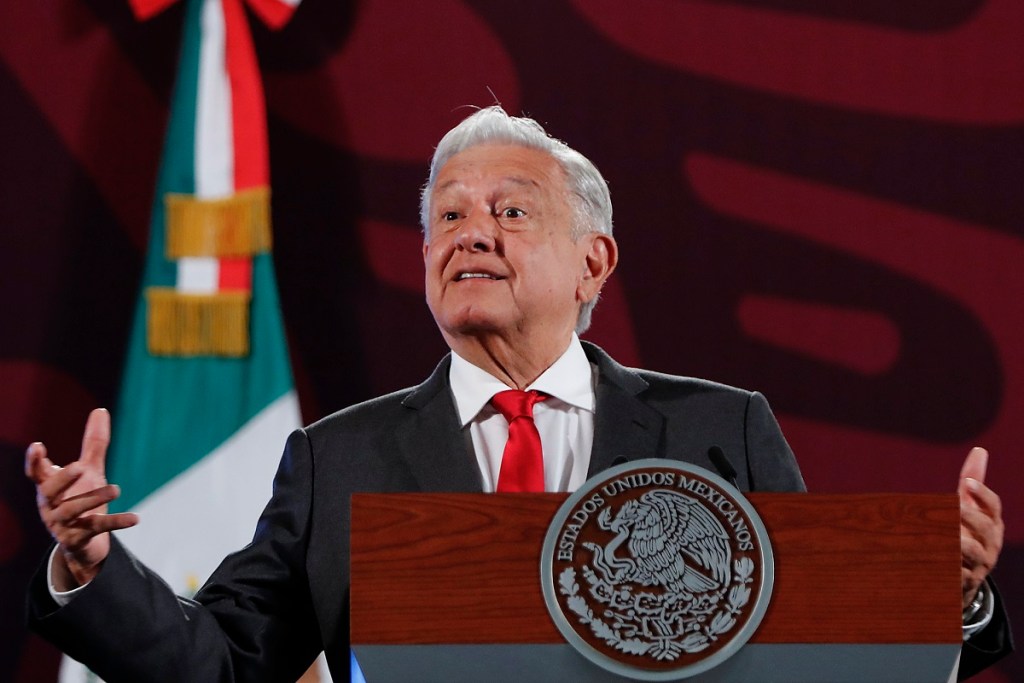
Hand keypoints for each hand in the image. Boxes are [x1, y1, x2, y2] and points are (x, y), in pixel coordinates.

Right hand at [25, 408, 138, 589]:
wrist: (84, 542)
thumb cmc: (81, 498)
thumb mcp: (90, 470)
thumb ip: (93, 444)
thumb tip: (100, 410)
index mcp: (49, 487)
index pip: (36, 473)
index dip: (34, 461)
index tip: (38, 446)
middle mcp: (50, 505)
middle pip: (50, 492)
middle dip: (63, 479)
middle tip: (80, 466)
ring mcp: (62, 524)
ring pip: (72, 511)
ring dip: (93, 498)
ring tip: (117, 489)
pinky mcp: (78, 539)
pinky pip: (97, 529)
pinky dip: (116, 522)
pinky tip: (136, 518)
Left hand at [958, 447, 1002, 609]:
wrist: (965, 576)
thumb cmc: (966, 531)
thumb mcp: (970, 507)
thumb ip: (973, 481)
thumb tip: (979, 450)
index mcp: (992, 523)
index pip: (993, 506)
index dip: (982, 493)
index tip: (966, 483)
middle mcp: (991, 543)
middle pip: (984, 526)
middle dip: (967, 515)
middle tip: (951, 506)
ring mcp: (980, 563)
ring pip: (971, 550)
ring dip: (956, 539)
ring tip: (943, 530)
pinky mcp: (965, 580)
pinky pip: (957, 572)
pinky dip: (947, 563)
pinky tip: (931, 554)